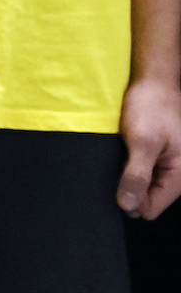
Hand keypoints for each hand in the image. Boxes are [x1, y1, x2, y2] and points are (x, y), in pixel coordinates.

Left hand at [119, 76, 180, 218]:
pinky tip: (121, 155)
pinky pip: (141, 173)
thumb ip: (136, 175)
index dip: (131, 200)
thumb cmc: (152, 108)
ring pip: (142, 187)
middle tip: (118, 165)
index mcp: (179, 176)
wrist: (154, 83)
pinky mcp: (156, 157)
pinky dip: (129, 167)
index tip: (117, 181)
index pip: (152, 208)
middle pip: (147, 200)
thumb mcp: (142, 142)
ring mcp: (165, 167)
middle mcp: (175, 175)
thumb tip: (128, 206)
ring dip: (128, 177)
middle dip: (129, 189)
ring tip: (120, 157)